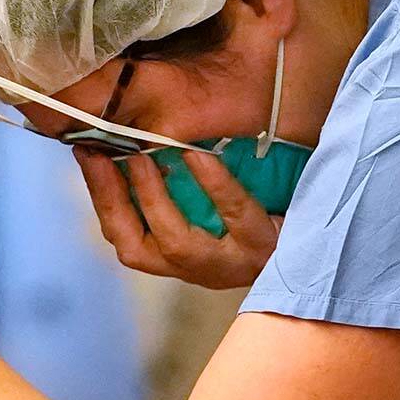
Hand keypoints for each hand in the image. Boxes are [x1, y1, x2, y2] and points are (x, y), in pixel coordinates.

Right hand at [76, 148, 281, 288]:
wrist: (315, 230)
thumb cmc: (254, 205)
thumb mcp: (207, 196)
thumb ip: (168, 174)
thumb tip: (126, 130)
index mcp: (174, 256)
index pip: (122, 232)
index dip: (99, 195)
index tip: (85, 151)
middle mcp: (195, 268)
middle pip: (137, 248)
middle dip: (113, 200)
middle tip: (101, 153)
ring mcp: (230, 264)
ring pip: (178, 243)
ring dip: (153, 196)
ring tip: (143, 153)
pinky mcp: (263, 248)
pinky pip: (235, 215)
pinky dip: (214, 185)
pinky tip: (199, 154)